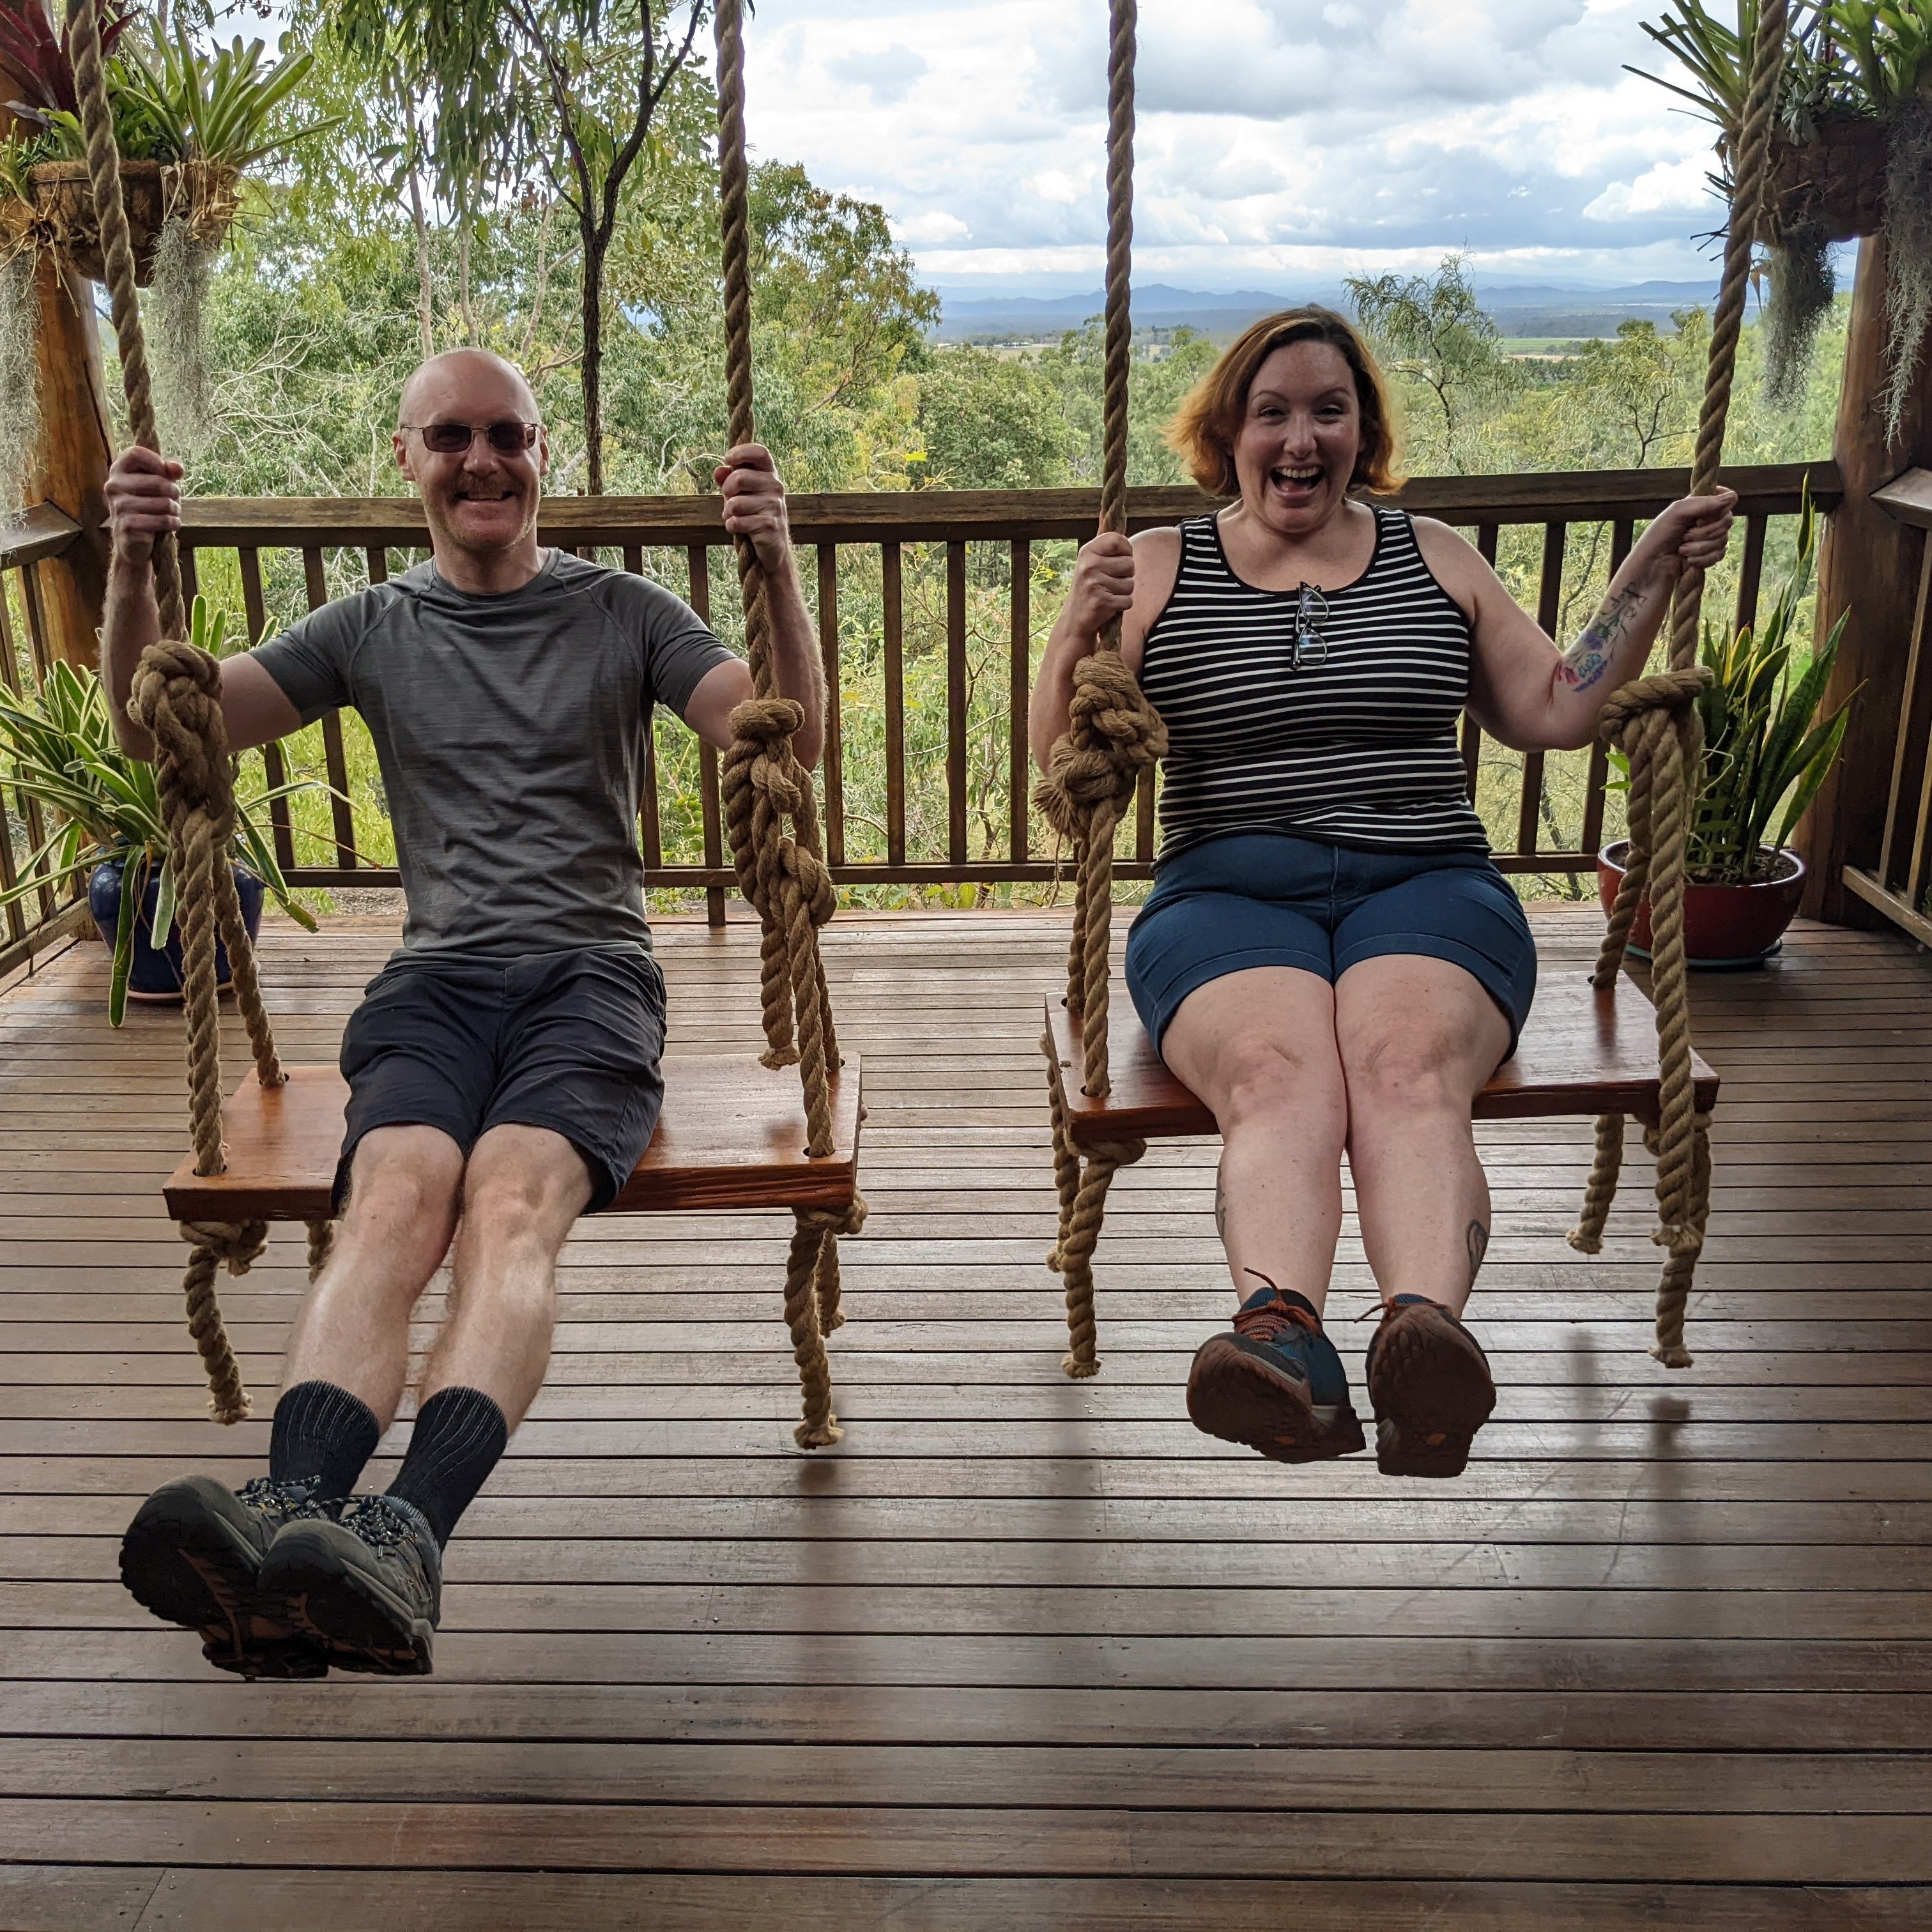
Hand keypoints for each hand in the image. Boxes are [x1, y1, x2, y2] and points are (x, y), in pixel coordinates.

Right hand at [104, 446, 182, 566]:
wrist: (133, 540)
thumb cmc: (147, 506)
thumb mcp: (157, 485)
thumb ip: (167, 472)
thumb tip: (177, 468)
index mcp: (118, 470)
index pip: (135, 453)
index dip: (157, 461)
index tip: (165, 473)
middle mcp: (113, 485)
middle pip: (158, 481)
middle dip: (174, 492)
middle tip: (175, 499)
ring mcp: (118, 506)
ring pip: (163, 503)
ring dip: (175, 510)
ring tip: (173, 512)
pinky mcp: (126, 525)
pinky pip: (161, 520)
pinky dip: (172, 523)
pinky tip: (172, 524)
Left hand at [716, 443, 790, 569]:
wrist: (774, 546)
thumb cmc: (754, 514)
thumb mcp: (740, 493)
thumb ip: (728, 479)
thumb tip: (719, 470)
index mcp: (770, 474)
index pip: (759, 452)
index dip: (740, 452)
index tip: (728, 460)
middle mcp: (776, 486)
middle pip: (740, 477)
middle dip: (726, 490)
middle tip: (729, 500)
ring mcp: (774, 506)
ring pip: (735, 503)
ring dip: (728, 512)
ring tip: (734, 517)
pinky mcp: (769, 525)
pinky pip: (737, 522)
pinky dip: (731, 526)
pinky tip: (738, 528)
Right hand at [1067, 531, 1134, 638]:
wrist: (1074, 619)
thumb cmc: (1089, 588)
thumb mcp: (1092, 563)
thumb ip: (1107, 549)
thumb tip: (1124, 532)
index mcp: (1087, 551)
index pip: (1118, 540)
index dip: (1127, 550)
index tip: (1122, 558)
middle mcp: (1089, 565)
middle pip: (1129, 563)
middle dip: (1126, 575)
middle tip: (1111, 582)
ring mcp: (1094, 583)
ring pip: (1130, 584)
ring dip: (1124, 592)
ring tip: (1109, 594)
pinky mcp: (1102, 601)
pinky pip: (1128, 600)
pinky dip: (1123, 605)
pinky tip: (1109, 606)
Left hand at [1637, 486, 1737, 577]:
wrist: (1650, 568)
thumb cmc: (1657, 537)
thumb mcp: (1677, 512)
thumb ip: (1703, 502)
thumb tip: (1732, 497)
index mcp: (1700, 504)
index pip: (1728, 499)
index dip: (1717, 510)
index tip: (1699, 518)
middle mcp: (1706, 519)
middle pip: (1727, 520)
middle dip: (1705, 532)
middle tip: (1684, 536)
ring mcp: (1709, 538)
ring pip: (1723, 540)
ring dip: (1700, 547)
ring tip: (1681, 550)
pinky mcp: (1708, 555)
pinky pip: (1719, 555)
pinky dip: (1703, 559)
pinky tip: (1688, 561)